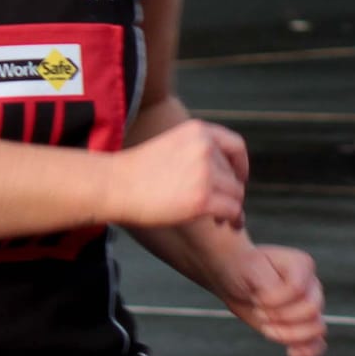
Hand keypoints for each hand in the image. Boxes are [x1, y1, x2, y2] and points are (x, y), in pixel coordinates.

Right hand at [110, 120, 247, 228]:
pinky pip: (232, 210)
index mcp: (198, 131)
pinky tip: (224, 224)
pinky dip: (232, 218)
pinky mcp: (203, 198)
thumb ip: (197, 151)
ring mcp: (205, 173)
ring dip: (231, 207)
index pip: (235, 146)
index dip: (241, 165)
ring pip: (236, 193)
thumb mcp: (171, 145)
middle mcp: (205, 148)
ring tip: (221, 218)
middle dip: (231, 191)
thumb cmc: (136, 171)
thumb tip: (224, 172)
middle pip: (234, 174)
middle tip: (223, 207)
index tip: (238, 178)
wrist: (113, 185)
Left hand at [215, 244, 326, 355]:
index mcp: (302, 265)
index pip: (298, 289)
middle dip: (281, 317)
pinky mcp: (302, 326)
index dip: (275, 300)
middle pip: (311, 310)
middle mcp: (311, 286)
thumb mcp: (250, 268)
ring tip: (267, 330)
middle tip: (258, 313)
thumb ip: (269, 284)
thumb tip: (280, 306)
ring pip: (317, 328)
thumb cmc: (241, 268)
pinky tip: (292, 355)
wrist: (234, 279)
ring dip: (289, 335)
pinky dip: (308, 352)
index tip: (255, 297)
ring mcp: (310, 306)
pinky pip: (318, 344)